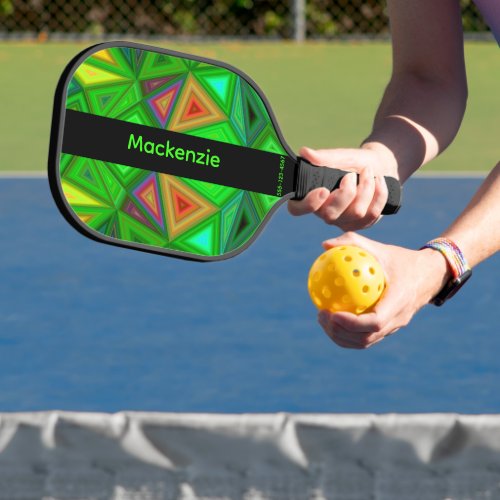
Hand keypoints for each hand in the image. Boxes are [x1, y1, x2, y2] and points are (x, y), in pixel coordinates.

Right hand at [288, 145, 397, 230]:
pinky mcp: (361, 224)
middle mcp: (324, 212)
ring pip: (356, 213)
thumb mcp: (341, 156)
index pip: (297, 209)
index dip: (308, 204)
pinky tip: (379, 181)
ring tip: (368, 172)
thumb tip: (304, 152)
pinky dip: (379, 193)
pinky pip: (372, 214)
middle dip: (346, 193)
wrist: (379, 166)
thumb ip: (324, 157)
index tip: (323, 190)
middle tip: (351, 175)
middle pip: (330, 215)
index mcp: (311, 196)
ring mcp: (343, 221)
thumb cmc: (354, 162)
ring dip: (366, 188)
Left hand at [316, 232, 450, 348]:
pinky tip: (332, 319)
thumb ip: (353, 243)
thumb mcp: (380, 248)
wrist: (429, 275)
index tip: (332, 313)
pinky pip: (366, 337)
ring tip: (323, 319)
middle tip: (321, 315)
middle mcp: (398, 319)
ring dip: (341, 336)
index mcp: (399, 301)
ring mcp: (394, 327)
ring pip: (365, 342)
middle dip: (340, 332)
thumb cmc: (401, 259)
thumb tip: (325, 245)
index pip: (375, 322)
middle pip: (366, 338)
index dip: (352, 323)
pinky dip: (347, 334)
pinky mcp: (389, 329)